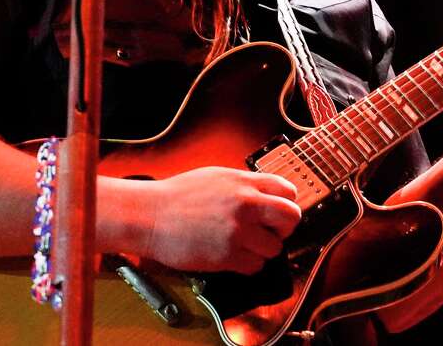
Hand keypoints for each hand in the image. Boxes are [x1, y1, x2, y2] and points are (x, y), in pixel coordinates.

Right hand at [141, 166, 301, 273]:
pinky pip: (255, 266)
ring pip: (274, 248)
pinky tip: (233, 257)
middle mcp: (245, 204)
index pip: (288, 191)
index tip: (277, 214)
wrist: (151, 215)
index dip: (286, 205)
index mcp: (244, 182)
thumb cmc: (178, 196)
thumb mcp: (217, 177)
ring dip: (263, 250)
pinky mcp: (226, 255)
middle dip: (284, 229)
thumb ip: (245, 185)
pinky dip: (247, 265)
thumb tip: (266, 196)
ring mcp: (237, 231)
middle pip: (291, 217)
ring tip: (244, 246)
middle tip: (270, 233)